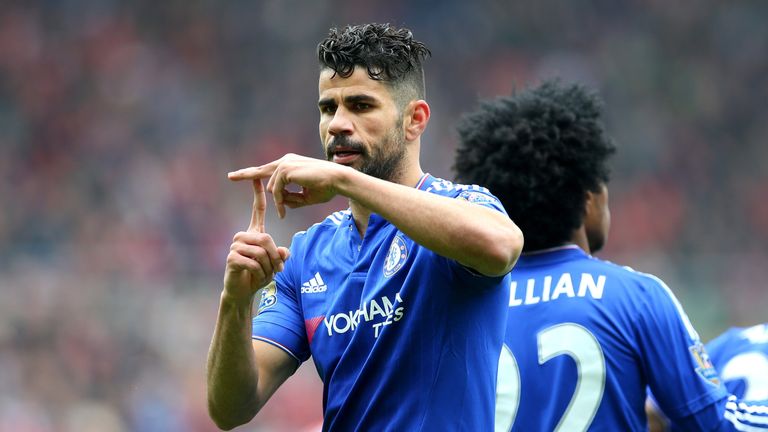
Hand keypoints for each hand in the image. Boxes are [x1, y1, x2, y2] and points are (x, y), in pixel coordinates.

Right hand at [223, 178, 289, 301]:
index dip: (258, 194)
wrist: (242, 291)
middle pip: (266, 238)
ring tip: (266, 274)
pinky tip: (257, 277)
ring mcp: (235, 246)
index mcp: (253, 233)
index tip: (257, 178)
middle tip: (279, 269)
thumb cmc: (258, 275)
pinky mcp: (232, 258)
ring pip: (261, 251)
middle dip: (275, 256)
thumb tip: (285, 252)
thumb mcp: (274, 264)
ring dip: (269, 266)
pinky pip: (254, 262)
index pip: (257, 210)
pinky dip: (261, 273)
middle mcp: (242, 236)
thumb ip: (281, 255)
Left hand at [228, 153, 349, 217]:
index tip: (240, 175)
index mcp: (290, 163)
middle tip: (229, 177)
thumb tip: (280, 202)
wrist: (338, 180)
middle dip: (244, 175)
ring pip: (273, 189)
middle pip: (261, 171)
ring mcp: (285, 164)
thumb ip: (292, 198)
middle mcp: (285, 161)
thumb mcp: (307, 196)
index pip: (268, 169)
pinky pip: (277, 191)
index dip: (254, 174)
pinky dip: (280, 202)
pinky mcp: (286, 170)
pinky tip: (283, 209)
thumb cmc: (327, 187)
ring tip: (285, 211)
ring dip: (279, 203)